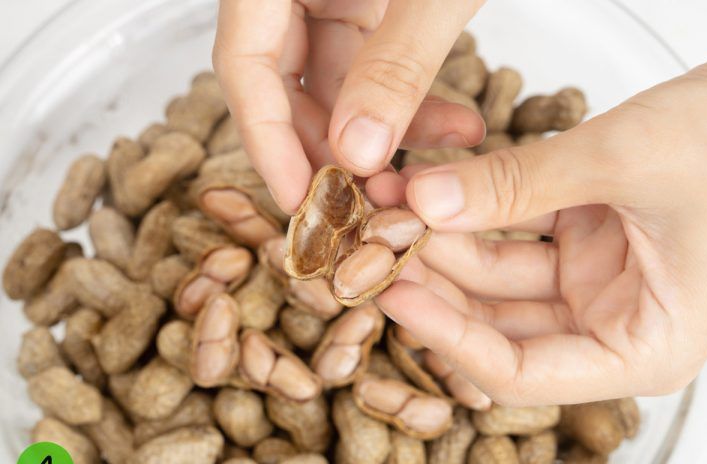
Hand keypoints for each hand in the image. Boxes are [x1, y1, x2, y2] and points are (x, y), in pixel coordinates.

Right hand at [213, 0, 484, 211]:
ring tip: (437, 166)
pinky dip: (415, 104)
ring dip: (387, 134)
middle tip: (372, 198)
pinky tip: (460, 128)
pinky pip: (379, 68)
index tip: (298, 199)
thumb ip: (395, 63)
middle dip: (334, 147)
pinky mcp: (373, 5)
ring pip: (340, 85)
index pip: (244, 62)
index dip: (265, 138)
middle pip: (288, 83)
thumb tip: (358, 152)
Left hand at [374, 45, 706, 405]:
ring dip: (443, 245)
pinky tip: (424, 191)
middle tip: (373, 246)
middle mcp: (613, 328)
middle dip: (434, 286)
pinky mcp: (579, 244)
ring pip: (495, 283)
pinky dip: (470, 217)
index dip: (450, 339)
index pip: (522, 374)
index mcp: (644, 349)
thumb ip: (519, 184)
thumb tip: (426, 200)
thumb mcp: (623, 162)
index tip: (394, 295)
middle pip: (498, 329)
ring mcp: (592, 285)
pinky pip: (509, 239)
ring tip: (388, 207)